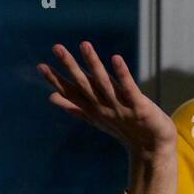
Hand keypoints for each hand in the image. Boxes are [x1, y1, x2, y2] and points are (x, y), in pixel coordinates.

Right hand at [37, 41, 177, 158]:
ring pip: (104, 83)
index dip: (56, 80)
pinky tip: (115, 58)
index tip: (41, 66)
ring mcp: (121, 107)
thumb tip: (51, 98)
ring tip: (84, 44)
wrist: (152, 149)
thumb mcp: (96, 118)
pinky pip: (129, 88)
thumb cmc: (124, 130)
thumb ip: (75, 107)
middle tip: (57, 47)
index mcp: (93, 109)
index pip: (71, 93)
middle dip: (70, 66)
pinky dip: (122, 74)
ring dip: (93, 63)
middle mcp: (104, 108)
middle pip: (84, 84)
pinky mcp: (139, 107)